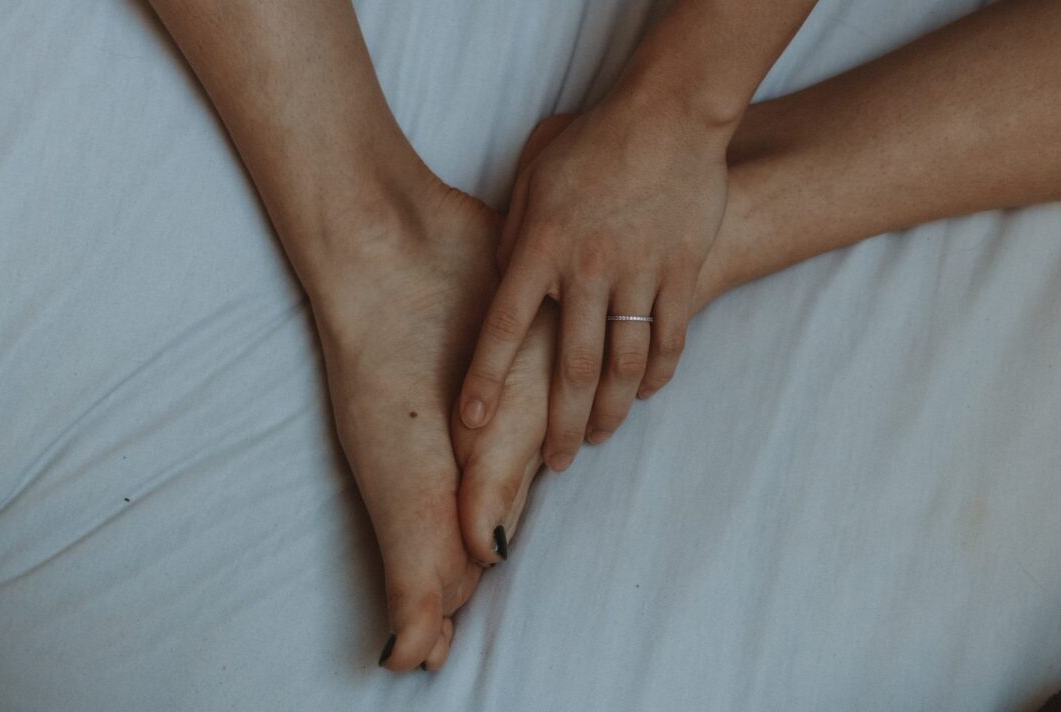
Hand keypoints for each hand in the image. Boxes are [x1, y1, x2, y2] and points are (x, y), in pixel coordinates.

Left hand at [458, 95, 728, 471]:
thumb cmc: (592, 140)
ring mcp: (639, 274)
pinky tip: (646, 394)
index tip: (471, 426)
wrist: (669, 112)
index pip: (501, 328)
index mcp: (539, 246)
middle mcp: (585, 269)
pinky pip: (670, 341)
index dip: (484, 381)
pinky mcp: (682, 272)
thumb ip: (512, 235)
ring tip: (598, 438)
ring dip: (611, 414)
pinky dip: (658, 376)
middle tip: (552, 462)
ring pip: (625, 366)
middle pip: (572, 369)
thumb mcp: (532, 176)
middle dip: (559, 426)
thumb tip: (499, 284)